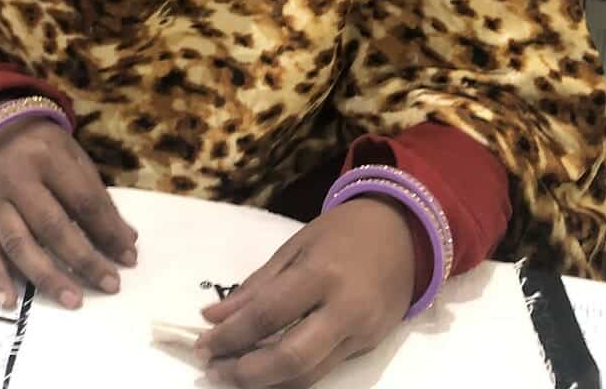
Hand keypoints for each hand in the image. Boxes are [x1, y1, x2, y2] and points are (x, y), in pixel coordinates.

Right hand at [0, 117, 137, 311]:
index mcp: (48, 158)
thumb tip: (126, 240)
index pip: (83, 200)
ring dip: (46, 276)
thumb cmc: (44, 147)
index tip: (129, 258)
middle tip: (110, 284)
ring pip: (19, 244)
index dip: (108, 231)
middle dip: (83, 259)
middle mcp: (18, 180)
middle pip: (52, 226)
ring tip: (73, 300)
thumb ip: (97, 197)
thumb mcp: (74, 157)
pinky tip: (11, 303)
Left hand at [194, 199, 415, 387]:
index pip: (267, 315)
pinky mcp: (368, 349)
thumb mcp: (295, 246)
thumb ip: (256, 286)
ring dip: (266, 384)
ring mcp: (360, 334)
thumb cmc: (342, 232)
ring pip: (309, 376)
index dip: (230, 335)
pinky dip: (291, 378)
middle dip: (246, 373)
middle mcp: (344, 310)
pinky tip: (265, 373)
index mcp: (320, 273)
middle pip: (290, 359)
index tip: (202, 344)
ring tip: (232, 377)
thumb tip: (213, 316)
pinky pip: (324, 372)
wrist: (403, 234)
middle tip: (212, 372)